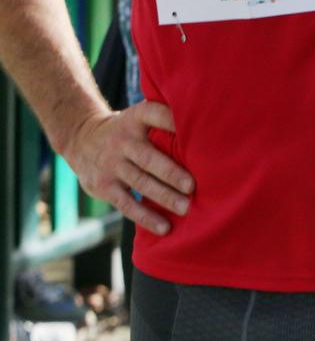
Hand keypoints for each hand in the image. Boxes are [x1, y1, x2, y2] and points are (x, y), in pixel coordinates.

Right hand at [64, 103, 190, 235]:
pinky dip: (146, 217)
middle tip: (193, 186)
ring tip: (186, 208)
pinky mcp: (103, 186)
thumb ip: (163, 121)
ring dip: (164, 197)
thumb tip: (207, 129)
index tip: (193, 130)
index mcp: (134, 119)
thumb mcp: (138, 118)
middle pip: (148, 158)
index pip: (153, 114)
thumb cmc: (126, 130)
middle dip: (171, 173)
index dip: (171, 119)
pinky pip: (126, 204)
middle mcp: (122, 141)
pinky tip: (164, 227)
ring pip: (140, 182)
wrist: (81, 139)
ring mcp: (111, 165)